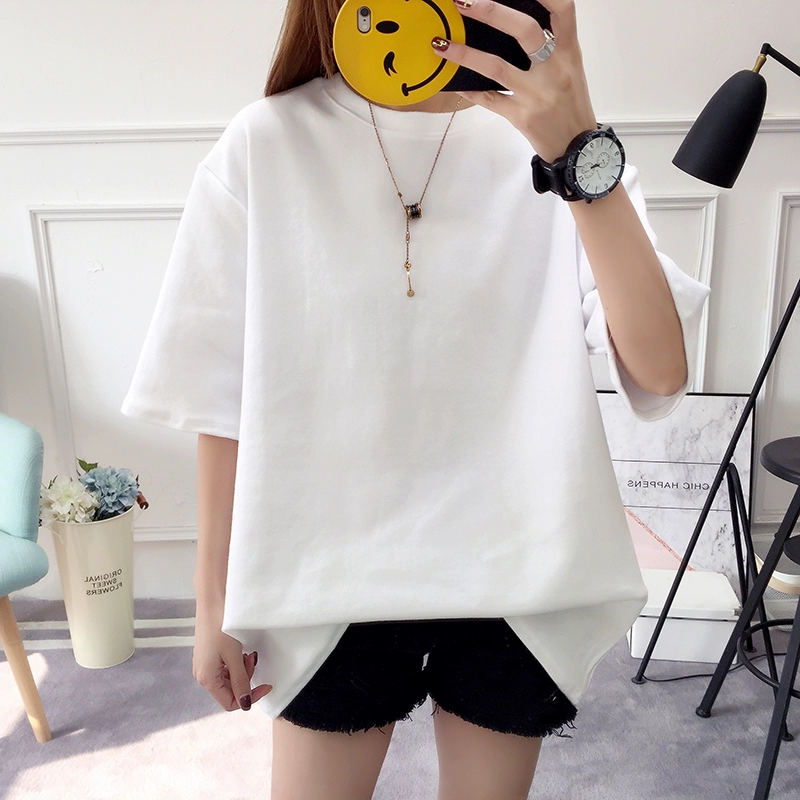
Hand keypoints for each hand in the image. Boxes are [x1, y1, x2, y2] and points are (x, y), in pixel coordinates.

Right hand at [192, 618, 272, 711]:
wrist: (213, 600)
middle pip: (229, 691)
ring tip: (247, 653)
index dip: (250, 697)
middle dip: (245, 680)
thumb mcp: (234, 655)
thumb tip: (245, 704)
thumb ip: (240, 681)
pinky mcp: (208, 654)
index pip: (230, 702)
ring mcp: (205, 664)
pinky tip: (240, 650)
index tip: (266, 685)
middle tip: (252, 660)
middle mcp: (203, 674)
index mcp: (207, 678)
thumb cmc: (221, 626)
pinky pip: (225, 667)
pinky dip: (236, 662)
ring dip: (242, 670)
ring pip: (228, 678)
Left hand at [431, 0, 597, 162]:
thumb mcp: (569, 68)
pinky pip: (490, 100)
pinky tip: (455, 84)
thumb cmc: (571, 105)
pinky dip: (471, 91)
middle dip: (491, 11)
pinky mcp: (521, 116)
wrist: (578, 148)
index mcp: (568, 52)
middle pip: (524, 30)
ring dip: (465, 54)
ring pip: (497, 68)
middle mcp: (554, 70)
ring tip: (441, 44)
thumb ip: (549, 45)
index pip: (563, 10)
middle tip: (463, 3)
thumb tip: (512, 23)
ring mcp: (536, 94)